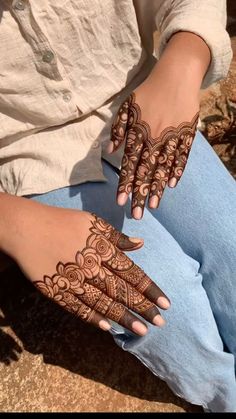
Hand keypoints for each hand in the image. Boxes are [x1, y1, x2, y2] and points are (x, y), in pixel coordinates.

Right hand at [2, 197, 169, 335]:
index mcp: (103, 249)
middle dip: (143, 308)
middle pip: (122, 291)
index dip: (150, 290)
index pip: (133, 274)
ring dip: (124, 318)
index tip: (166, 304)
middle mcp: (92, 267)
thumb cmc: (63, 221)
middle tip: (160, 323)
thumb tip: (141, 243)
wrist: (27, 228)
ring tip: (141, 331)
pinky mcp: (57, 291)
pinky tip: (108, 328)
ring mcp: (74, 281)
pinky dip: (94, 318)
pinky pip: (78, 308)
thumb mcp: (93, 222)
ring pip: (104, 303)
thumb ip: (117, 236)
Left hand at [107, 90, 198, 218]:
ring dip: (157, 188)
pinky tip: (172, 185)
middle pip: (145, 171)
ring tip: (153, 206)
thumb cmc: (148, 91)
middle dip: (140, 194)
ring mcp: (172, 137)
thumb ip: (118, 129)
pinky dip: (177, 170)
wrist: (177, 74)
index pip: (129, 164)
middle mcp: (154, 139)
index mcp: (138, 133)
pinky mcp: (187, 134)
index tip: (120, 201)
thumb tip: (110, 149)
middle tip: (137, 214)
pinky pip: (182, 156)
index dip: (125, 184)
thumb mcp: (127, 106)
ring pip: (163, 168)